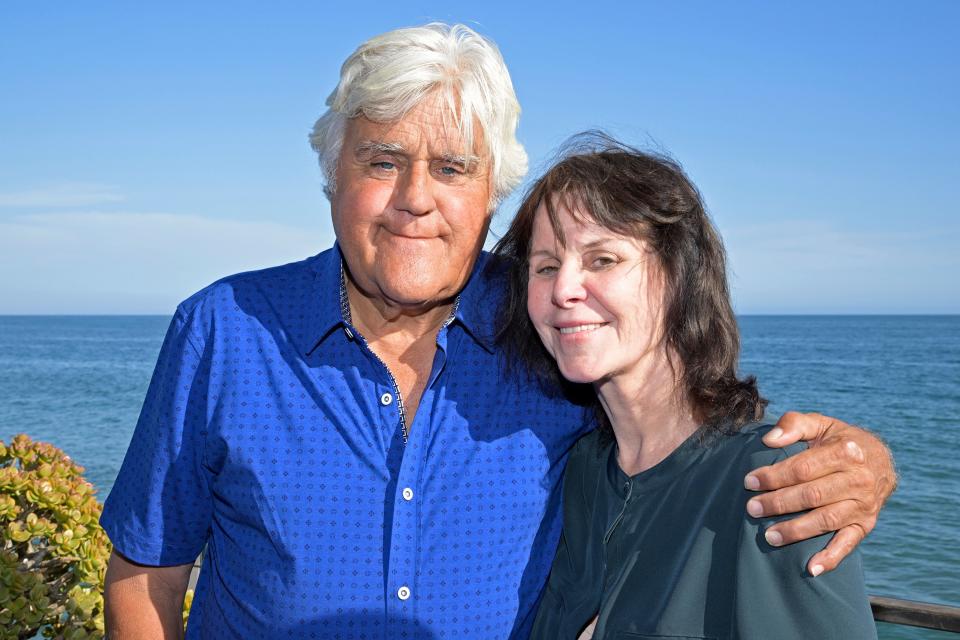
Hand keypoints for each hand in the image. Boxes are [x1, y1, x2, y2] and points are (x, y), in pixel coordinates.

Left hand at [743, 411, 896, 575]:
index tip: (749, 482)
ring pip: (826, 521)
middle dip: (778, 503)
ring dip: (796, 531)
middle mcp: (859, 480)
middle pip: (812, 495)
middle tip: (752, 509)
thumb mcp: (820, 423)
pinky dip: (831, 558)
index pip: (803, 468)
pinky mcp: (866, 525)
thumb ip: (794, 424)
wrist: (880, 460)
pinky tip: (811, 568)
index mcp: (846, 452)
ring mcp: (864, 505)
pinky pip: (848, 544)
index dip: (774, 476)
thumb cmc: (839, 440)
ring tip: (768, 536)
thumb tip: (769, 440)